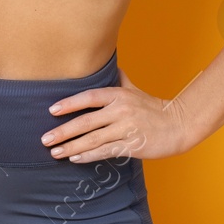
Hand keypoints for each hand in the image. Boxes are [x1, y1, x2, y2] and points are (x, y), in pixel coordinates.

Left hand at [41, 66, 194, 162]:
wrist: (178, 125)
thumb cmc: (154, 108)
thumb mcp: (135, 90)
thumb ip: (120, 79)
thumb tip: (109, 64)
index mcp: (119, 95)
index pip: (89, 97)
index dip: (69, 103)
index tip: (51, 110)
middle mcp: (121, 110)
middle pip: (86, 121)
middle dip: (63, 131)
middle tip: (45, 139)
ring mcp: (126, 128)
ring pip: (93, 139)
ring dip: (71, 147)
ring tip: (55, 152)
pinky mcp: (132, 145)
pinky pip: (106, 151)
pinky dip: (88, 156)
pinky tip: (75, 158)